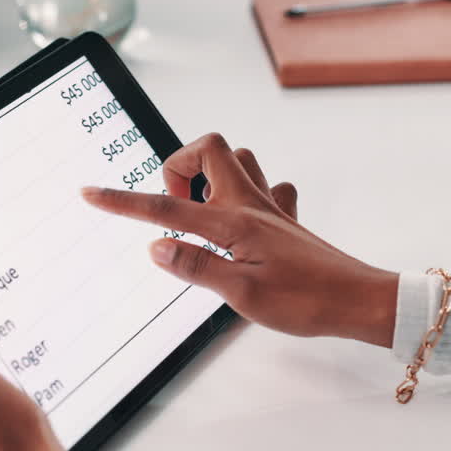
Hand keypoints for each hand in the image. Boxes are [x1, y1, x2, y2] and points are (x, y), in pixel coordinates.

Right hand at [82, 133, 397, 346]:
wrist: (358, 302)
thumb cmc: (305, 302)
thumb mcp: (241, 294)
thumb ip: (195, 266)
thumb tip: (155, 247)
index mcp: (234, 223)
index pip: (168, 209)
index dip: (125, 202)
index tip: (92, 194)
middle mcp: (252, 205)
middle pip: (210, 148)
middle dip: (179, 167)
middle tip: (174, 208)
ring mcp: (273, 209)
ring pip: (238, 160)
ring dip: (211, 175)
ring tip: (201, 214)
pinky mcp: (288, 221)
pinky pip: (266, 187)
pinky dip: (245, 194)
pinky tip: (242, 224)